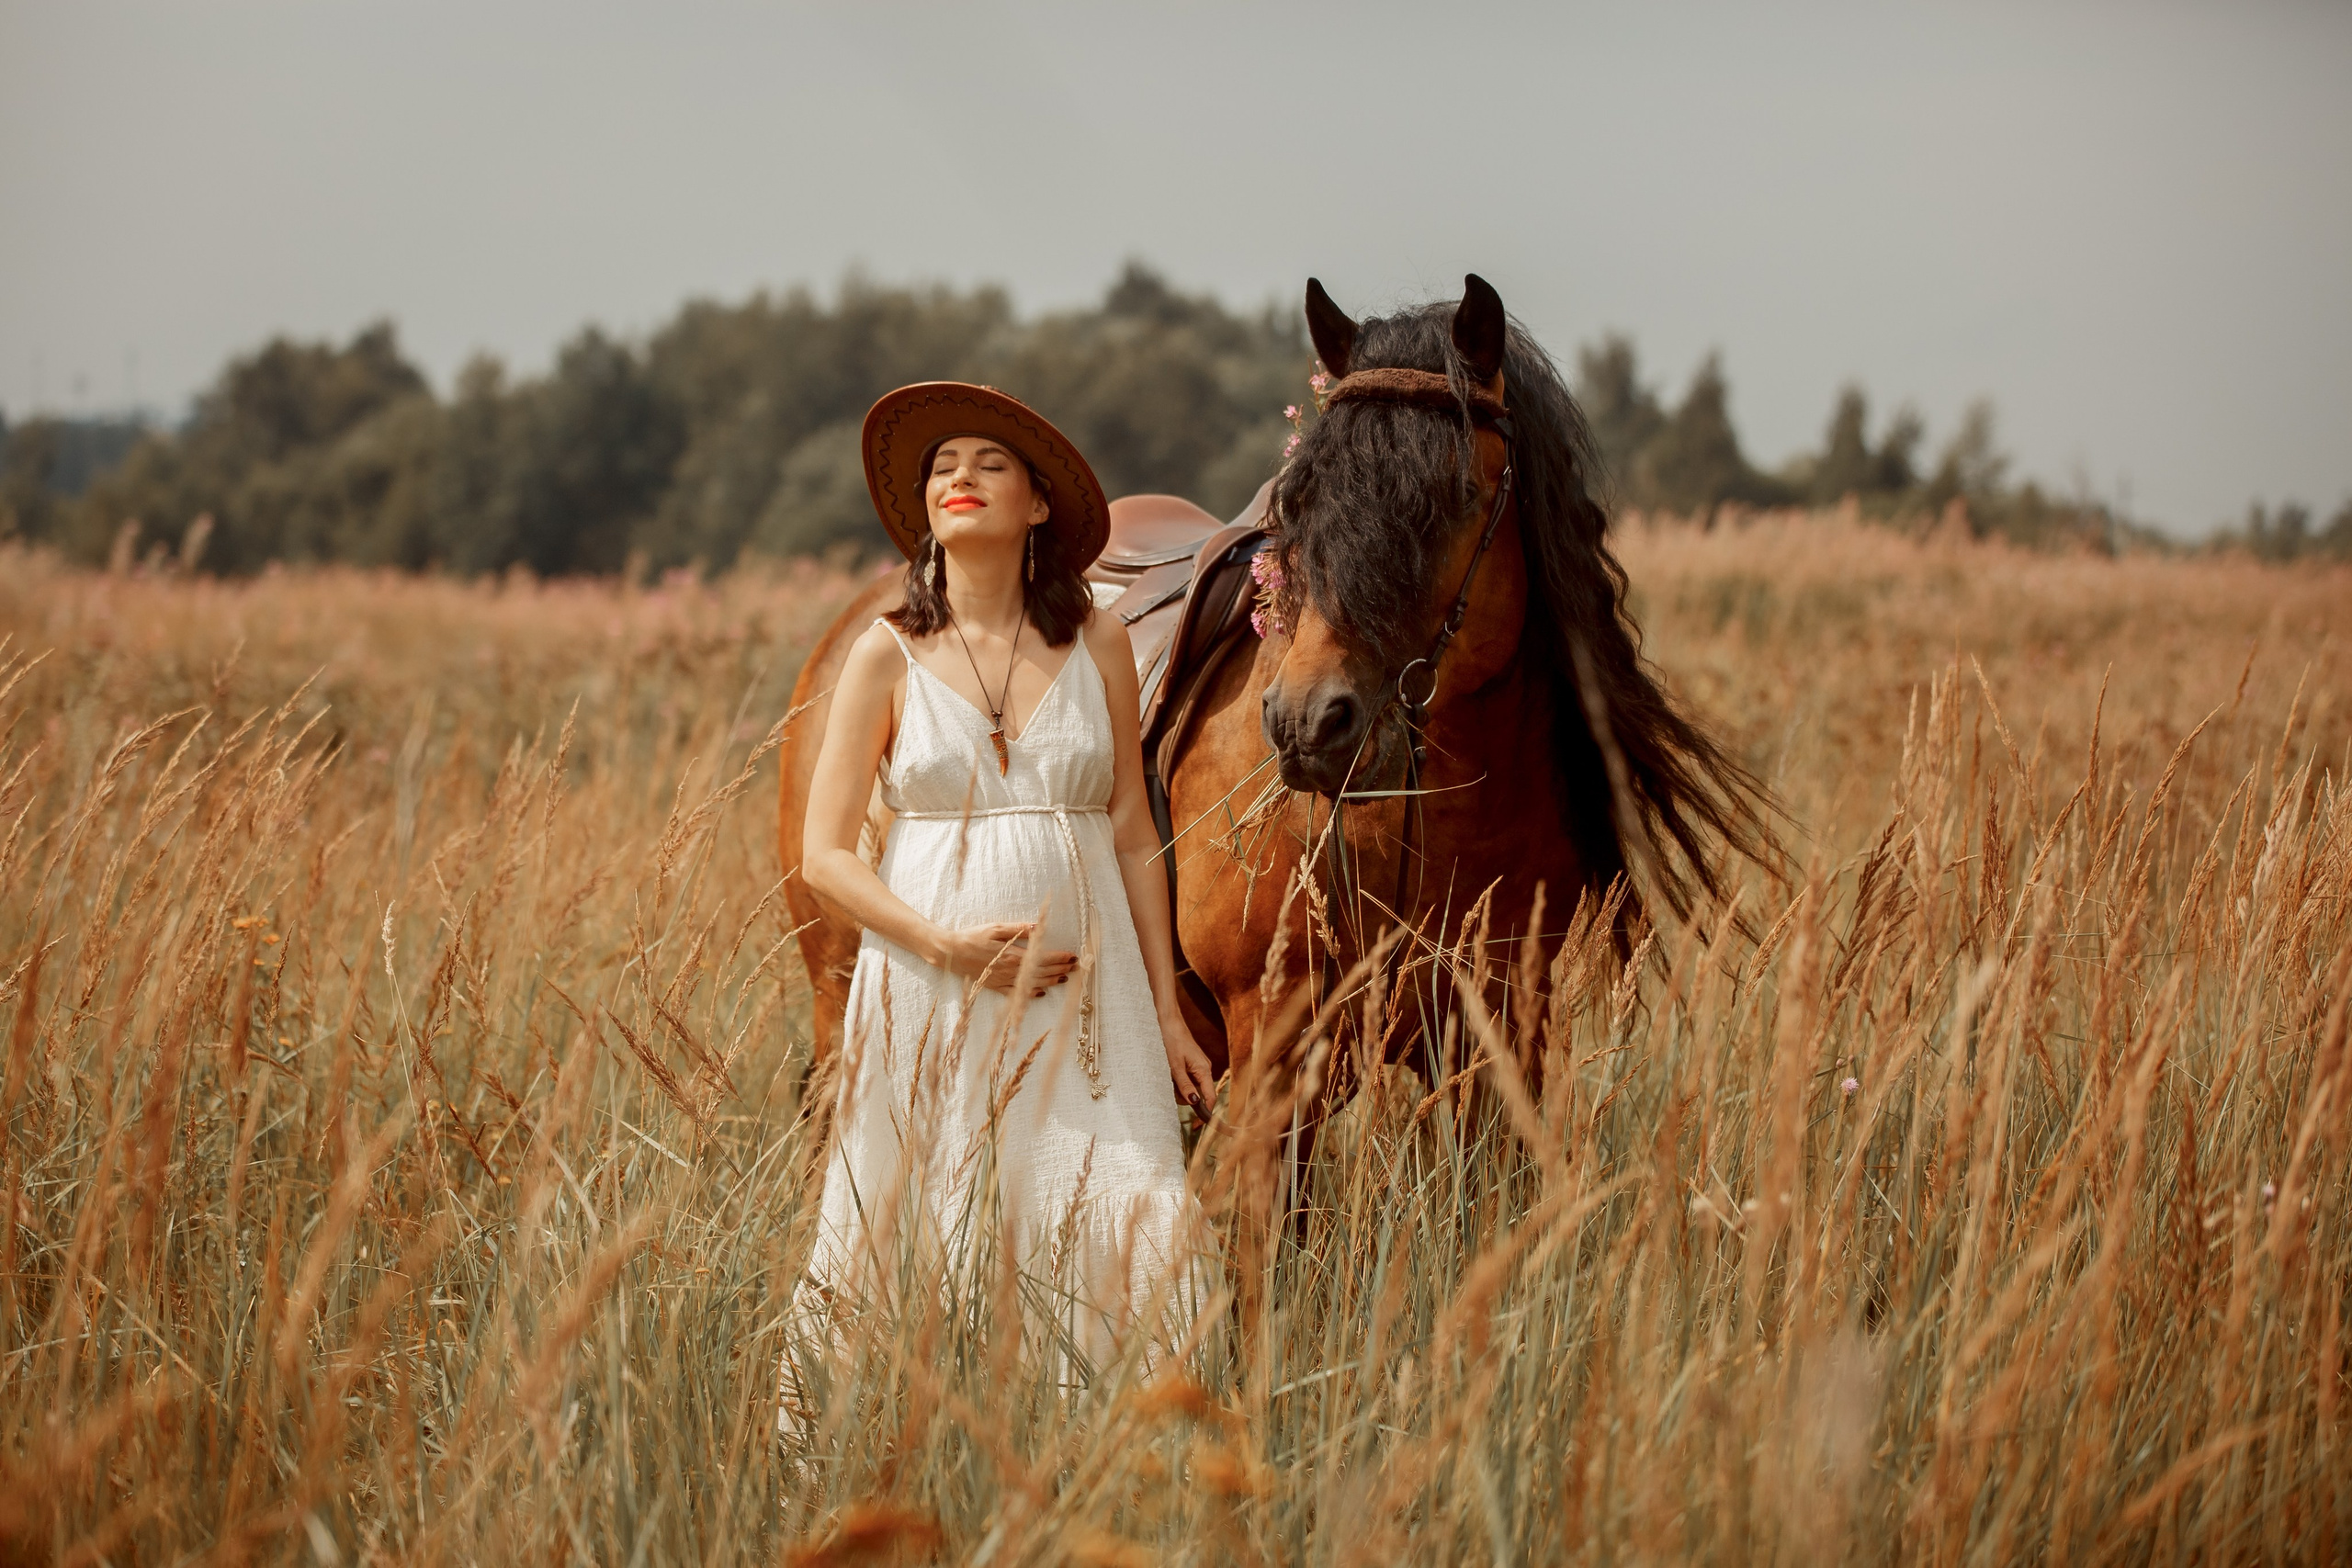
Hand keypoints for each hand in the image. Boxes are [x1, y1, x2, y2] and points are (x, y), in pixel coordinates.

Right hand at [934, 921, 1076, 996]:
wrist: (952, 953)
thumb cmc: (973, 937)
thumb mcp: (995, 928)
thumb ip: (1017, 929)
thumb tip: (1038, 929)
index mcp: (1013, 954)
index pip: (1043, 957)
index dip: (1060, 957)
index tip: (1073, 956)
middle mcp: (1011, 970)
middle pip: (1042, 971)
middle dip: (1061, 969)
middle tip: (1076, 967)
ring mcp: (1005, 980)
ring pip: (1033, 983)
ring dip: (1051, 981)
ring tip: (1064, 978)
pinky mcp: (997, 986)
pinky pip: (1017, 994)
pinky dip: (1031, 994)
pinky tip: (1041, 992)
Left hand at [1160, 1011, 1216, 1121]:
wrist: (1167, 1020)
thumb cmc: (1170, 1040)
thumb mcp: (1174, 1066)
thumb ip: (1185, 1085)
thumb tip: (1195, 1103)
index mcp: (1204, 1069)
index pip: (1210, 1097)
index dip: (1205, 1112)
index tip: (1196, 1125)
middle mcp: (1204, 1068)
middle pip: (1198, 1094)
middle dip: (1185, 1096)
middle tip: (1170, 1084)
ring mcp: (1197, 1066)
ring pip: (1190, 1087)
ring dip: (1178, 1086)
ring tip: (1168, 1072)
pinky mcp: (1190, 1063)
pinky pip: (1186, 1078)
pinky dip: (1177, 1079)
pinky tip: (1169, 1069)